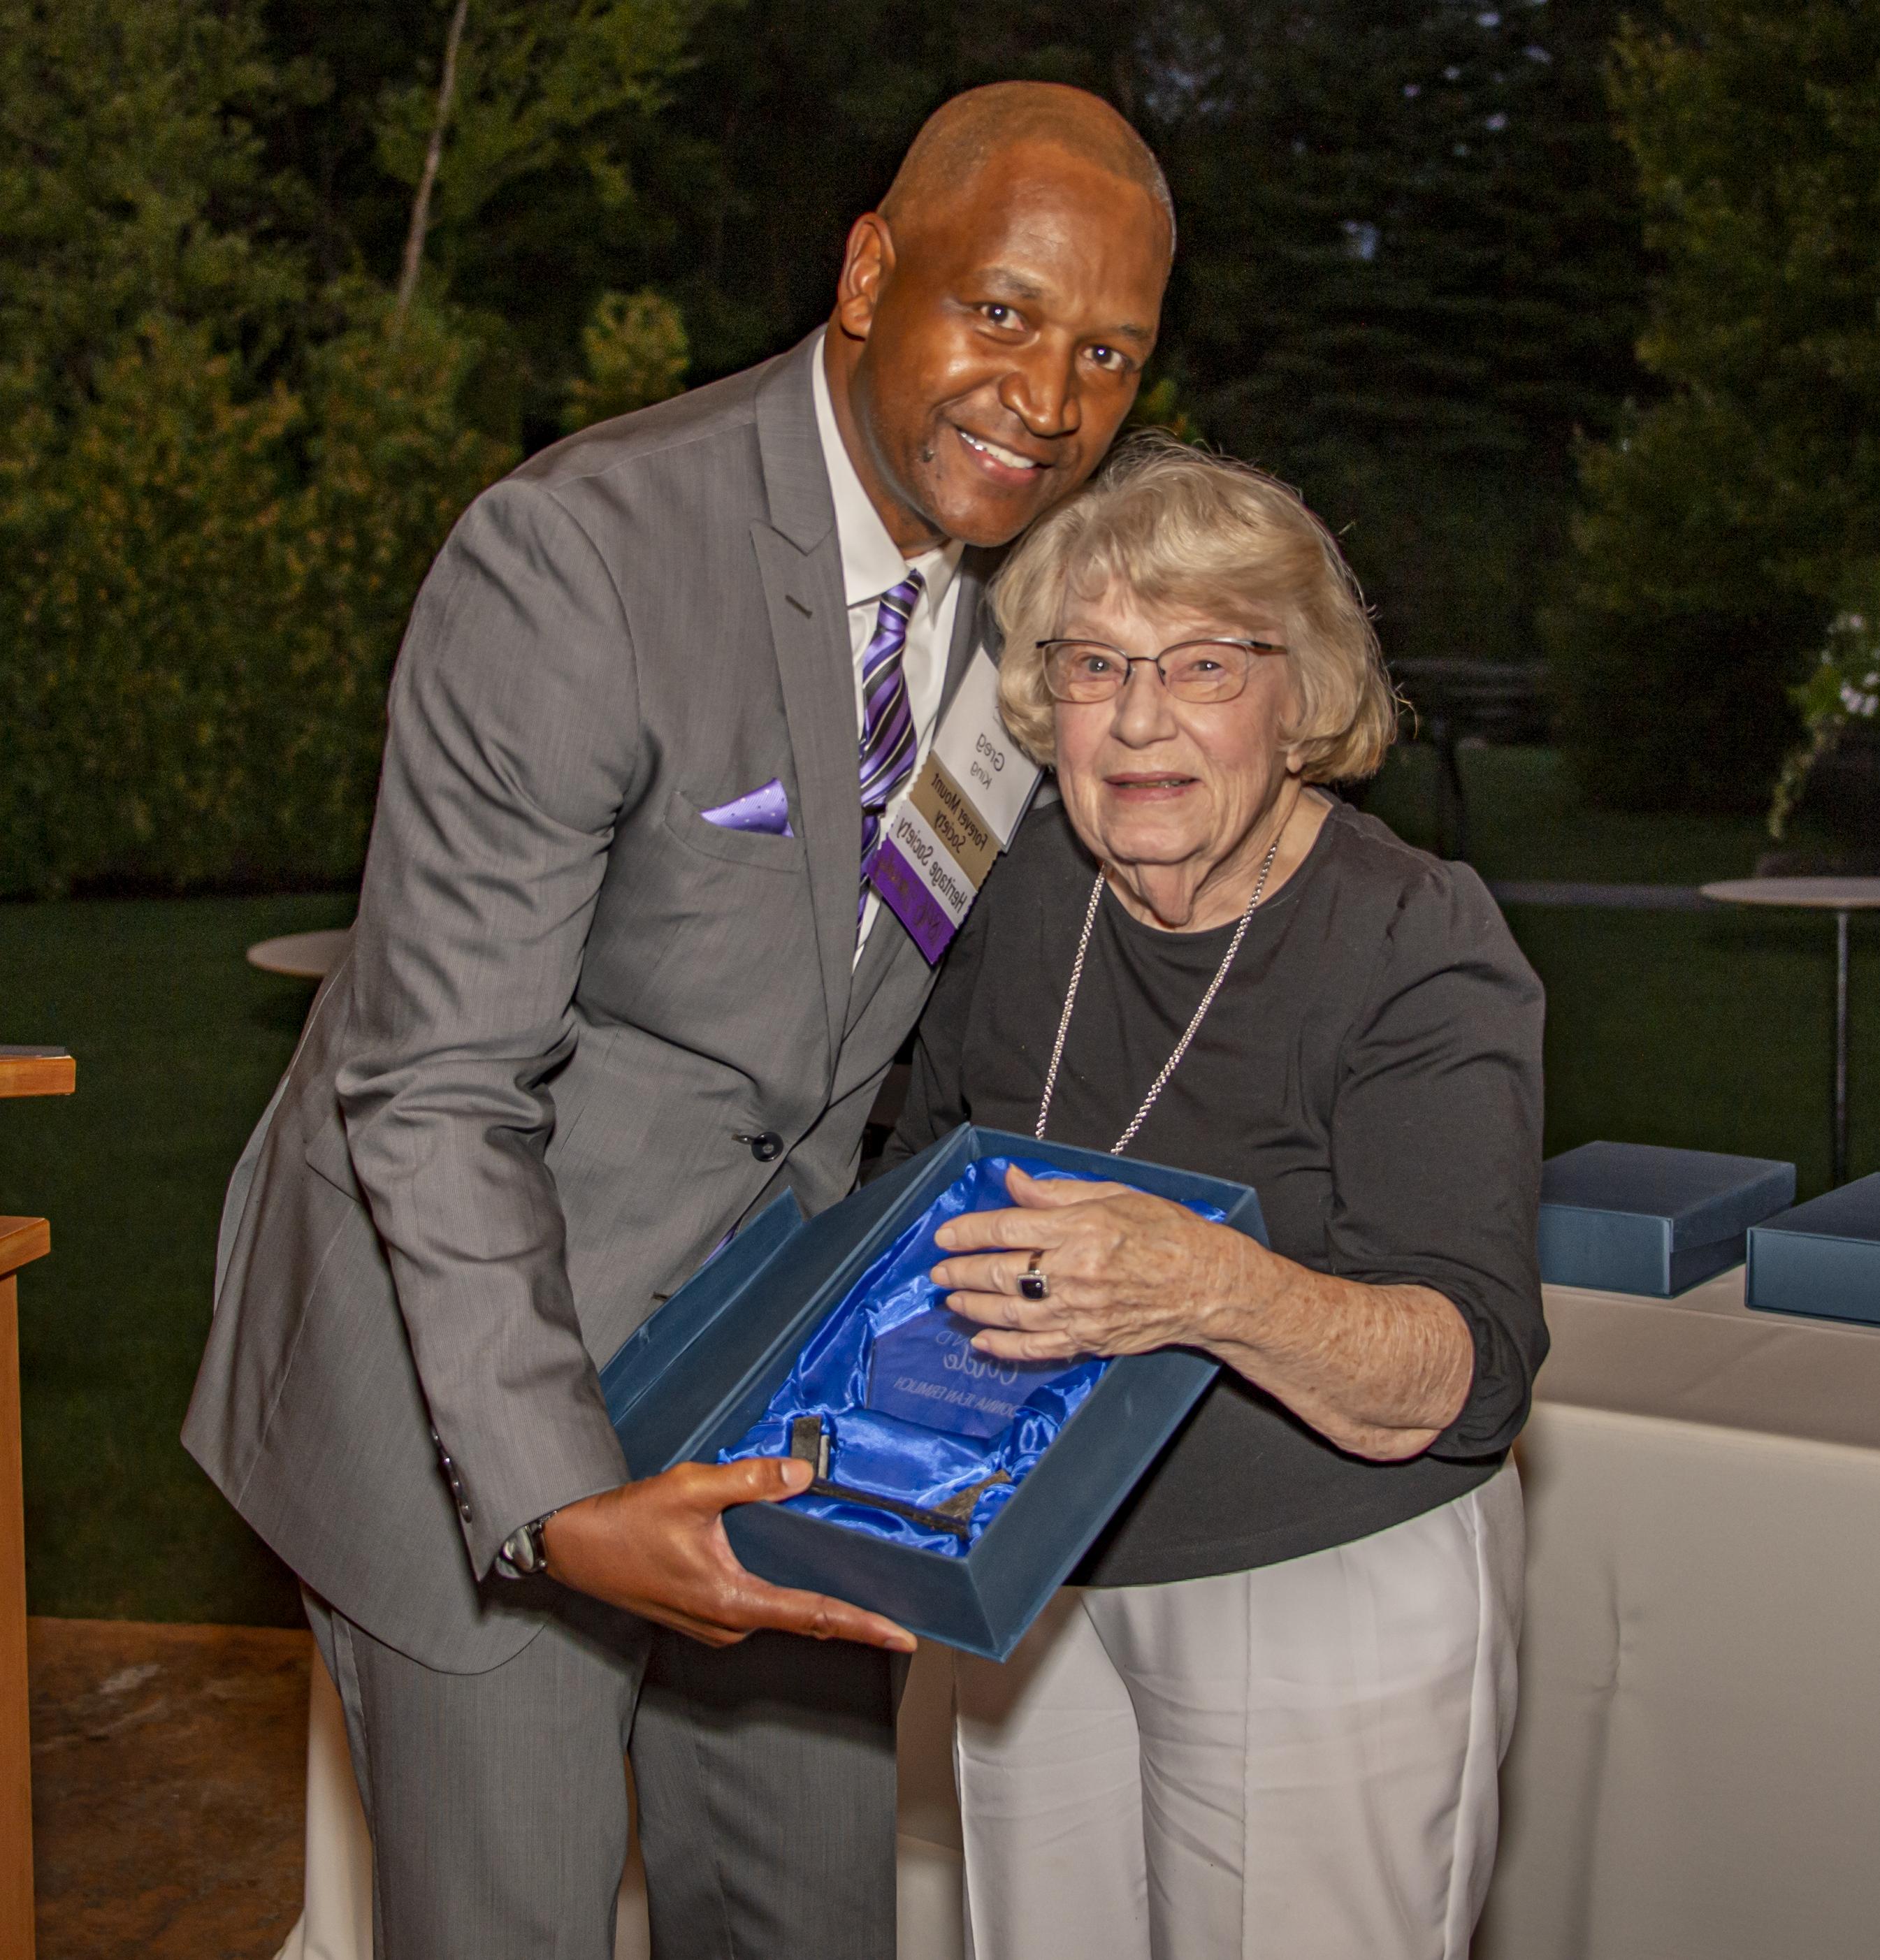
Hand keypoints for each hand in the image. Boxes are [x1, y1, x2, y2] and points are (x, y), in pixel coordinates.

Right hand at [541, 1459, 915, 1652]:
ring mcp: (715, 1624)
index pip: (814, 1616)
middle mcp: (728, 1623)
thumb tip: (802, 1473)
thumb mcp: (692, 1488)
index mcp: (732, 1600)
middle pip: (804, 1619)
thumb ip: (751, 1481)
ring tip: (863, 1589)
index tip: (904, 1637)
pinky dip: (785, 1594)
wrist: (575, 1548)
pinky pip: (758, 1607)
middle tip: (899, 1607)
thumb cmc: (627, 1522)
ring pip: (780, 1613)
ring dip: (816, 1603)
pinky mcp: (704, 1616)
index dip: (864, 1627)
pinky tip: (800, 1572)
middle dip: (852, 1614)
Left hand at [929, 1165, 1251, 1362]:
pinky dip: (1003, 1347)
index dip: (969, 1232)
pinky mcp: (1090, 1340)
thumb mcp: (1114, 1195)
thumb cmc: (1167, 1232)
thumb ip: (1057, 1192)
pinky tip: (982, 1340)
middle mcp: (1076, 1270)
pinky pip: (1035, 1348)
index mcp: (1082, 1228)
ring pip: (1010, 1313)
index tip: (945, 1236)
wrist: (1208, 1284)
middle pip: (1001, 1272)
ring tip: (952, 1299)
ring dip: (973, 1307)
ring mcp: (1081, 1310)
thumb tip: (1011, 1179)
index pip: (1008, 1228)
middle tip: (938, 1271)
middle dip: (961, 1272)